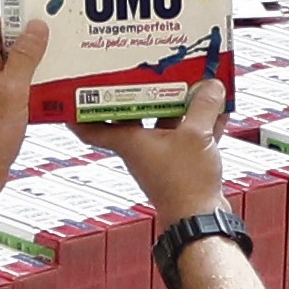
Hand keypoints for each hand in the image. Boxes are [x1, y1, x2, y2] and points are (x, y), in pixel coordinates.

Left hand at [0, 0, 34, 233]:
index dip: (11, 17)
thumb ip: (23, 58)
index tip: (34, 12)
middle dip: (30, 42)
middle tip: (55, 38)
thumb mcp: (11, 91)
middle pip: (5, 49)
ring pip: (14, 74)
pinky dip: (36, 94)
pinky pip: (19, 97)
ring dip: (36, 69)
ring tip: (61, 66)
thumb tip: (35, 28)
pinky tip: (53, 99)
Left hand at [84, 79, 231, 226]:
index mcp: (130, 141)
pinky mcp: (183, 164)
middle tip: (146, 68)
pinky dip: (202, 123)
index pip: (90, 128)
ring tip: (192, 81)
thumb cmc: (185, 185)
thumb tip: (210, 85)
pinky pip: (190, 136)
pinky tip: (218, 109)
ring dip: (180, 104)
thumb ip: (202, 106)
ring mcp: (163, 156)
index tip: (70, 93)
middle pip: (136, 114)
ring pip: (167, 122)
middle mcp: (142, 148)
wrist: (201, 220)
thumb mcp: (196, 136)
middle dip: (144, 91)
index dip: (77, 112)